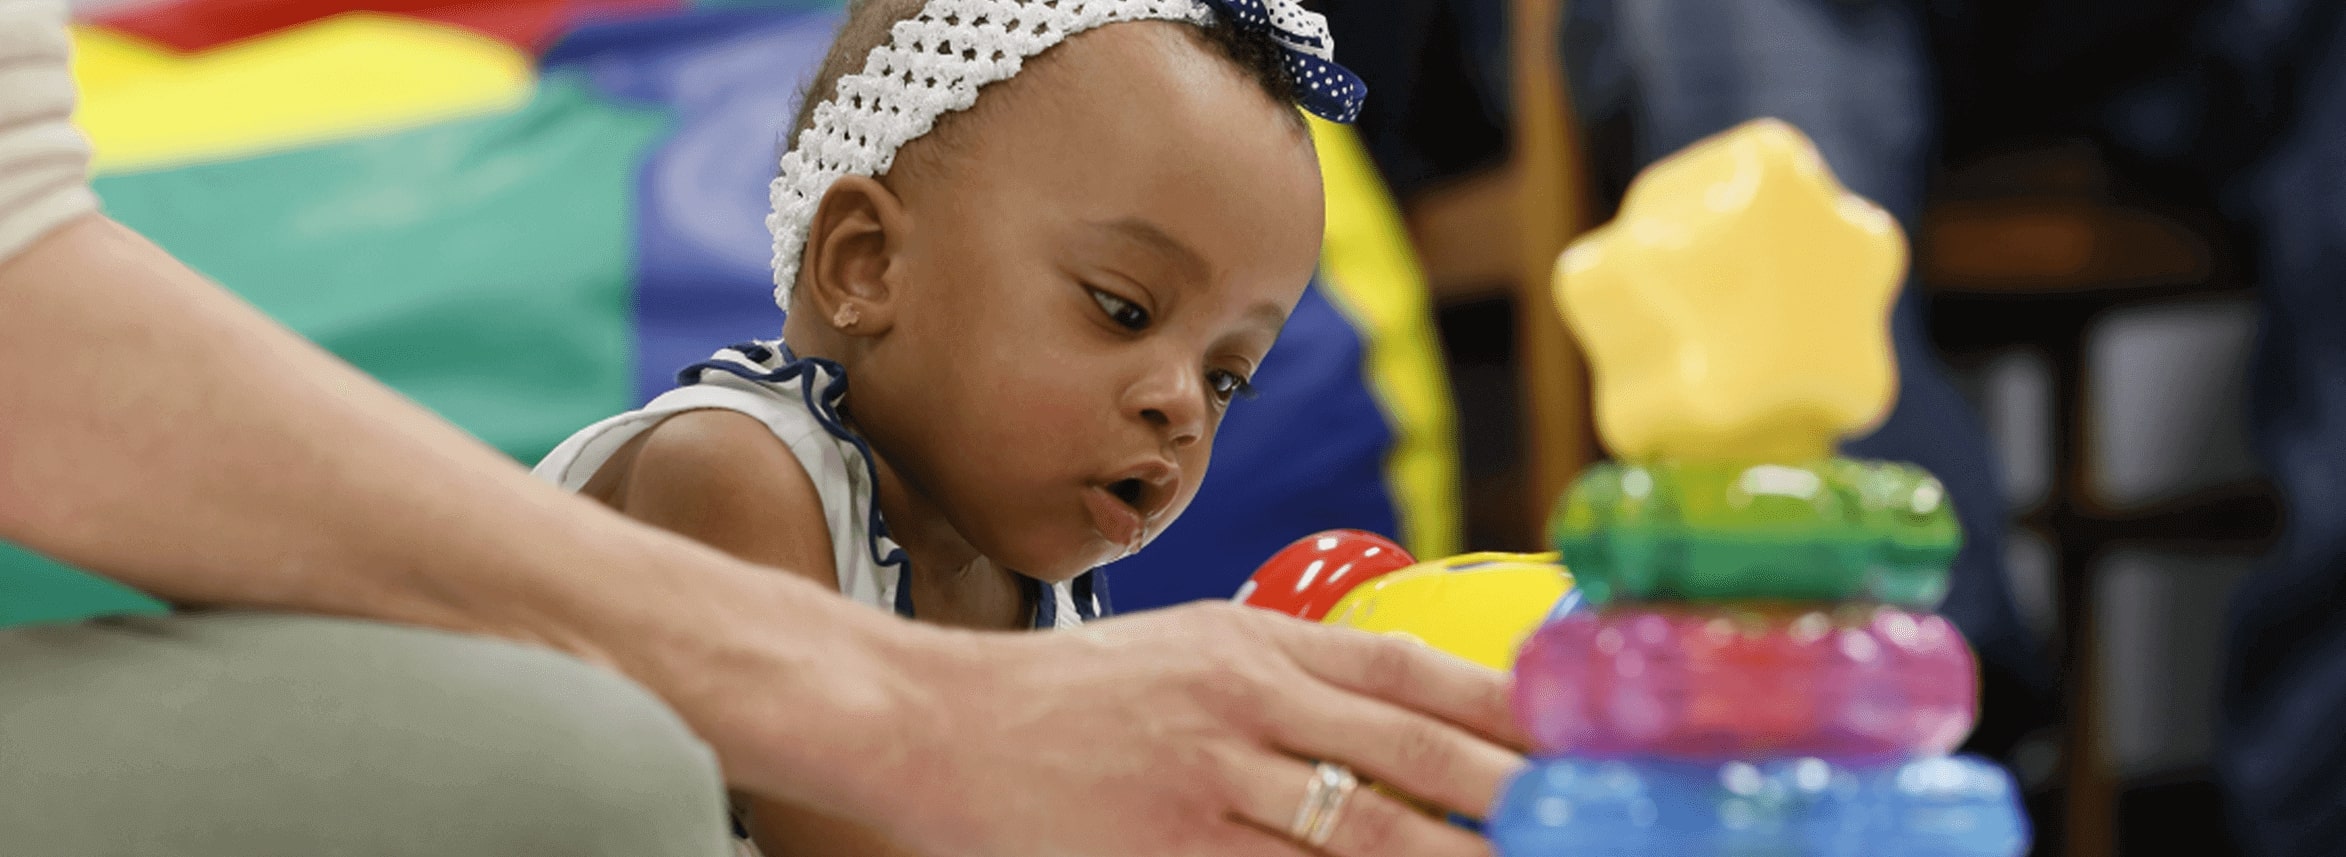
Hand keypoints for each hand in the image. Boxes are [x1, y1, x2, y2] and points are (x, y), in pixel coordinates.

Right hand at [877, 601, 1526, 856]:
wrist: (929, 721)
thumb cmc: (1068, 697)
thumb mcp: (1187, 651)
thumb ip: (1288, 674)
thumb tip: (1405, 709)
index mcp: (1253, 642)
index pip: (1410, 670)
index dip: (1506, 706)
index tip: (1582, 739)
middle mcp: (1241, 703)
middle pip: (1411, 756)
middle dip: (1514, 798)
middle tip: (1592, 823)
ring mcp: (1203, 786)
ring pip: (1364, 839)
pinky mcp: (1163, 856)